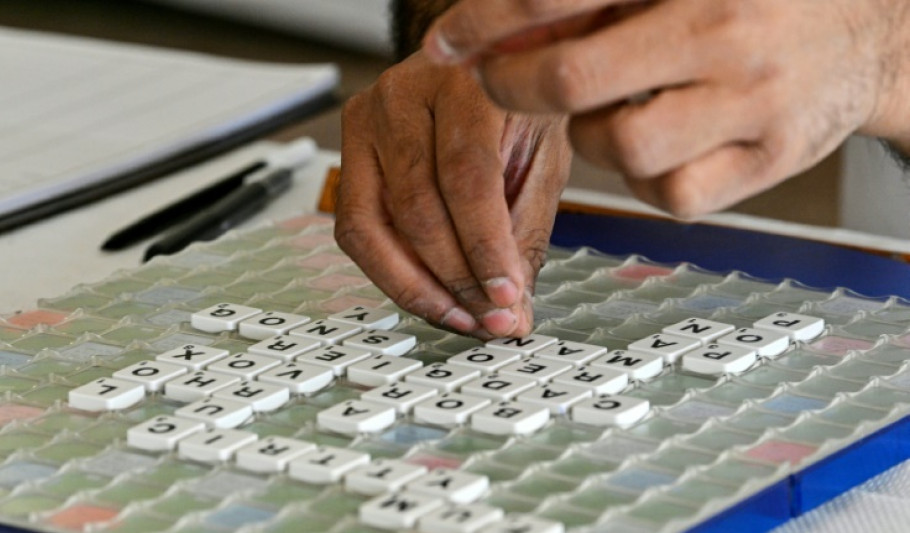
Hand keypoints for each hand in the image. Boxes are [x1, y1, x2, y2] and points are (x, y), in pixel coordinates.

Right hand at [335, 52, 570, 338]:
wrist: (479, 66)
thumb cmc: (513, 106)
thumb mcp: (543, 156)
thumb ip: (526, 232)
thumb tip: (511, 312)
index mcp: (465, 82)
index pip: (465, 177)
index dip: (483, 247)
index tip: (505, 297)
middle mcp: (404, 95)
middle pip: (415, 206)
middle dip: (454, 278)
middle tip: (490, 318)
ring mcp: (366, 121)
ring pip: (370, 226)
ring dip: (416, 287)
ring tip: (460, 317)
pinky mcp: (347, 150)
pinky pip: (354, 228)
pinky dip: (390, 272)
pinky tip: (429, 294)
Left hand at [423, 0, 909, 216]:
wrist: (866, 37)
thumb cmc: (755, 1)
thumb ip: (594, 7)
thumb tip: (501, 34)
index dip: (486, 22)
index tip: (447, 43)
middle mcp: (720, 31)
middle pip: (572, 78)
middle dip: (513, 87)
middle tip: (498, 84)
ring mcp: (750, 100)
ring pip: (615, 146)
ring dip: (590, 136)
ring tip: (613, 111)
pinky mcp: (768, 159)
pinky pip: (668, 192)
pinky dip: (647, 177)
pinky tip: (666, 146)